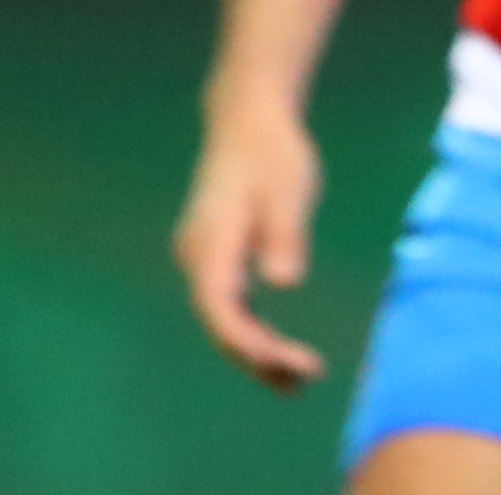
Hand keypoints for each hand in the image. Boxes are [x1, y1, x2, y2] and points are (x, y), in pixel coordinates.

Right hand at [174, 106, 328, 390]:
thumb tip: (282, 282)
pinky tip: (277, 349)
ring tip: (296, 380)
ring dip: (255, 351)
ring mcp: (202, 258)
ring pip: (223, 317)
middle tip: (303, 381)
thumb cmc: (273, 152)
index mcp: (211, 245)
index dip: (251, 346)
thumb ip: (285, 236)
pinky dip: (252, 329)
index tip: (288, 364)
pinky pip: (228, 304)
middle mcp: (197, 258)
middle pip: (220, 323)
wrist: (248, 119)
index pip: (221, 311)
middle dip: (258, 358)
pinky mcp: (215, 256)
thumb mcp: (289, 189)